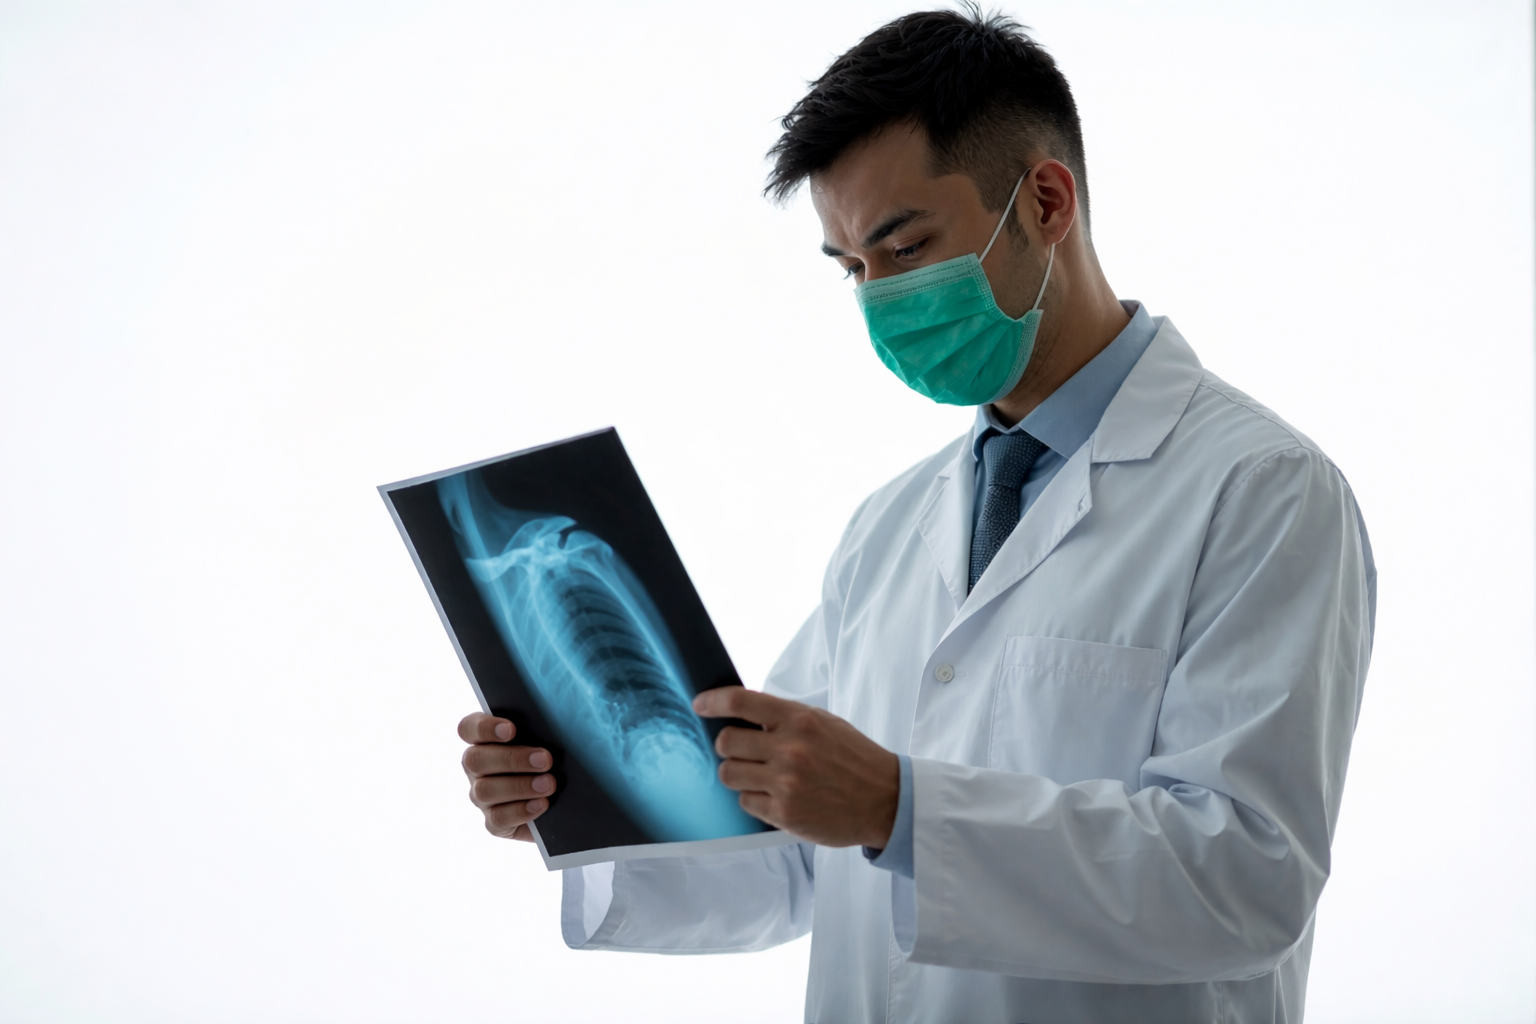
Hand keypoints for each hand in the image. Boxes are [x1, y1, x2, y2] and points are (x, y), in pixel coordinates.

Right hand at [458, 712, 556, 841]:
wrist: (564, 802)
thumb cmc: (551, 760)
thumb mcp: (546, 741)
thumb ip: (541, 730)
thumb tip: (554, 726)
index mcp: (483, 740)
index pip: (468, 728)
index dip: (485, 727)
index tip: (511, 729)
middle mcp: (476, 767)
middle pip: (475, 760)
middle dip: (512, 759)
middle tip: (545, 760)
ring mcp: (481, 796)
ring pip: (485, 790)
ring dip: (520, 786)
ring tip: (549, 784)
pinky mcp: (493, 822)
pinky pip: (497, 819)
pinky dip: (521, 811)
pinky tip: (541, 804)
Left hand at [693, 688, 898, 848]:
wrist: (886, 800)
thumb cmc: (854, 758)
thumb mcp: (824, 723)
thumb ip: (785, 719)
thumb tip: (743, 715)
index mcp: (800, 720)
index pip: (741, 702)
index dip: (712, 701)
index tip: (699, 705)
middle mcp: (790, 750)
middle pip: (726, 742)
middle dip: (727, 745)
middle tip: (741, 750)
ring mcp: (786, 784)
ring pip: (729, 774)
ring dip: (737, 773)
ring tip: (757, 774)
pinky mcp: (784, 814)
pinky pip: (745, 802)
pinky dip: (754, 798)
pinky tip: (775, 796)